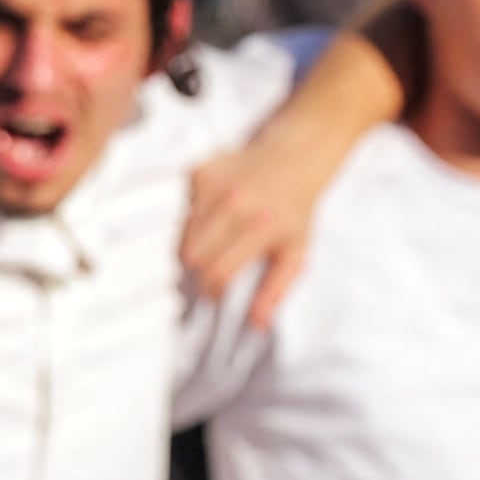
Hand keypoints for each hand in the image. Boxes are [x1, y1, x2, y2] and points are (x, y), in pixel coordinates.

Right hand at [180, 110, 372, 326]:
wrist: (295, 157)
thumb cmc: (296, 208)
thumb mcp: (297, 251)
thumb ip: (277, 290)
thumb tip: (256, 323)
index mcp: (259, 227)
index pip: (217, 273)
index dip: (212, 291)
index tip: (216, 294)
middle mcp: (234, 204)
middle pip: (191, 256)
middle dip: (198, 270)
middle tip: (212, 270)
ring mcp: (213, 185)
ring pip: (182, 234)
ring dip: (195, 244)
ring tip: (219, 240)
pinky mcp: (199, 172)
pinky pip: (183, 209)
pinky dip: (195, 217)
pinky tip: (218, 211)